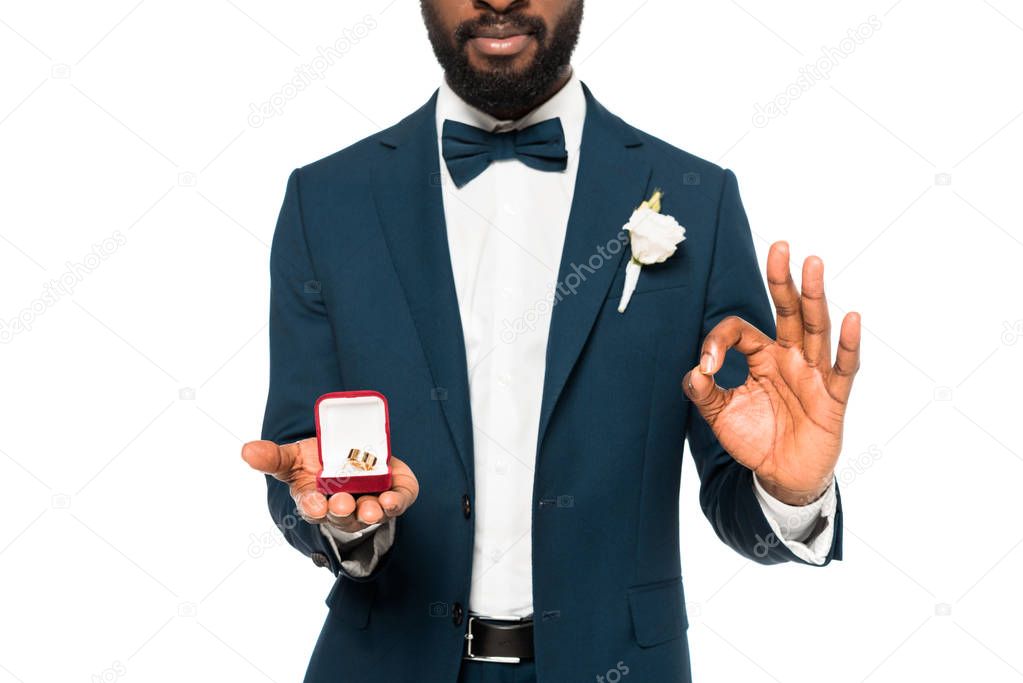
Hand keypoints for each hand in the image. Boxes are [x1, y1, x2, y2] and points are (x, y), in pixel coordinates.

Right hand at [242, 438, 418, 532]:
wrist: (358, 456)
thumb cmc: (320, 463)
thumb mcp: (294, 457)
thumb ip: (273, 457)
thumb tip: (246, 450)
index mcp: (316, 500)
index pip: (312, 508)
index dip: (313, 507)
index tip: (315, 505)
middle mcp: (343, 507)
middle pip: (342, 515)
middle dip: (341, 510)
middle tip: (342, 503)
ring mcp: (370, 503)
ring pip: (370, 514)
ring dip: (371, 513)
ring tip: (372, 509)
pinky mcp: (394, 495)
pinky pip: (397, 503)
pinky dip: (396, 503)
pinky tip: (392, 500)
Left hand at [682, 241, 860, 505]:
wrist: (781, 477)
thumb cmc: (756, 439)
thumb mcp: (720, 415)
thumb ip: (703, 392)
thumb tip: (694, 371)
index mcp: (763, 358)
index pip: (742, 331)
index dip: (719, 340)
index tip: (705, 364)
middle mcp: (790, 359)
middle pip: (787, 313)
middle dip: (783, 280)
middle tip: (779, 245)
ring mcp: (813, 376)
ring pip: (815, 330)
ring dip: (814, 298)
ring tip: (813, 264)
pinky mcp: (832, 400)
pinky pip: (844, 369)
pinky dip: (848, 345)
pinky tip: (852, 317)